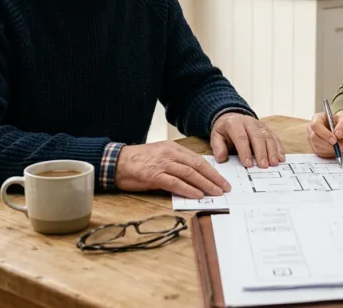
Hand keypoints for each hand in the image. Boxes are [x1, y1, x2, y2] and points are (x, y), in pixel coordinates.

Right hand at [114, 141, 231, 198]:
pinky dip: (188, 189)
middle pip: (197, 166)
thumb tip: (194, 176)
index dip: (212, 170)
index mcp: (173, 148)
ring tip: (215, 192)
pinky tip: (197, 194)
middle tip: (225, 187)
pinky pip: (175, 183)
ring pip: (189, 173)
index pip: (197, 159)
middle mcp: (170, 154)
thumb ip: (176, 163)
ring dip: (205, 184)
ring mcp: (162, 164)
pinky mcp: (154, 175)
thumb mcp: (160, 156)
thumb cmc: (138, 161)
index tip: (222, 180)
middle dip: (214, 177)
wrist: (117, 162)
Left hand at [211, 113, 284, 167]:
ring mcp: (259, 125)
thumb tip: (221, 158)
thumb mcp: (216, 136)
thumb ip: (218, 147)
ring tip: (273, 163)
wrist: (232, 117)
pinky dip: (279, 148)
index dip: (245, 151)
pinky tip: (281, 158)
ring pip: (268, 136)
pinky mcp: (267, 128)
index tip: (248, 164)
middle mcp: (249, 122)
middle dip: (261, 152)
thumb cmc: (224, 131)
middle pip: (257, 136)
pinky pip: (274, 137)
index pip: (241, 137)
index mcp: (234, 124)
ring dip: (272, 151)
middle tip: (263, 166)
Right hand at [307, 110, 342, 157]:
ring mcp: (312, 139)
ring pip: (317, 147)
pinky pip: (320, 153)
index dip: (324, 134)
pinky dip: (329, 153)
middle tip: (338, 147)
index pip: (315, 126)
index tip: (335, 140)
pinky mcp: (316, 147)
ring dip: (329, 149)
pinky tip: (336, 150)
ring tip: (340, 148)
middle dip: (327, 144)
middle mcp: (312, 129)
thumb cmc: (342, 122)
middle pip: (314, 138)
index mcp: (317, 118)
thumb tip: (338, 134)